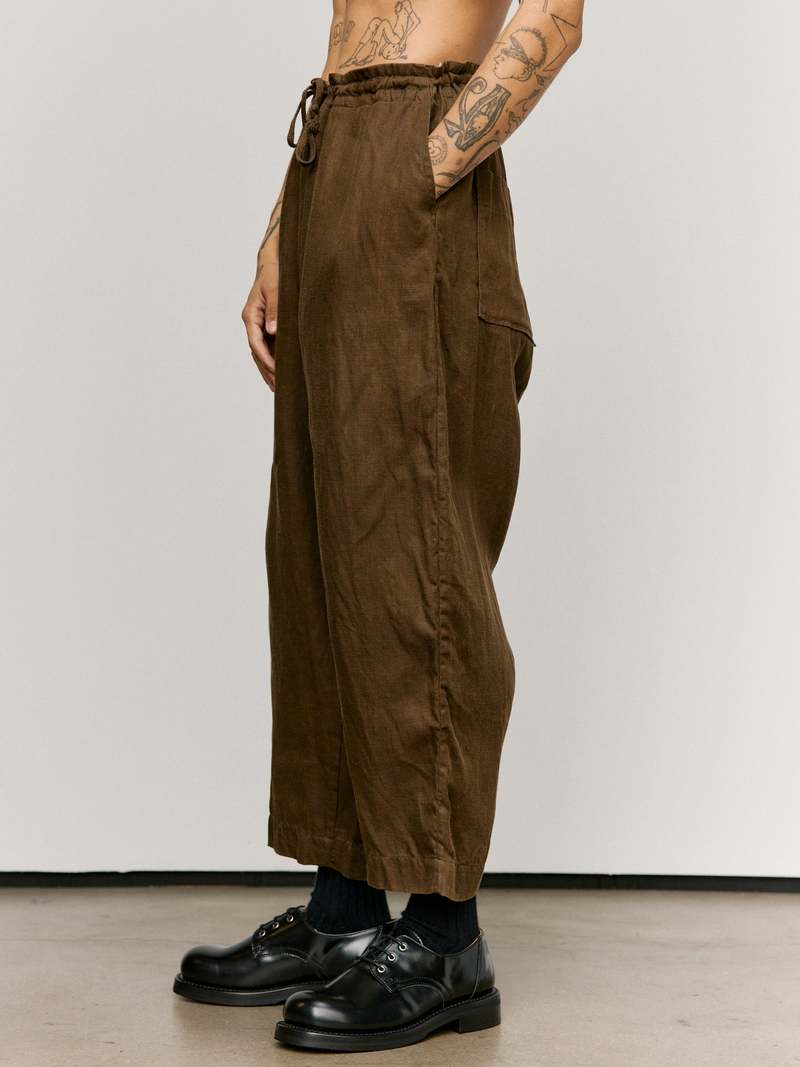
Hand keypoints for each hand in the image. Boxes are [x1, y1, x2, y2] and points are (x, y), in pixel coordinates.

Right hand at [242, 240, 278, 390]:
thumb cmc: (275, 273)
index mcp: (251, 314)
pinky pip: (268, 347)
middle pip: (256, 352)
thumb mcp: (275, 288)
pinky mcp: (267, 326)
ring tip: (277, 388)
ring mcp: (259, 325)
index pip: (255, 342)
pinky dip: (272, 360)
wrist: (274, 262)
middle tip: (277, 387)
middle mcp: (253, 322)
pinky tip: (280, 372)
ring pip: (260, 352)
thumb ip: (274, 309)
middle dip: (265, 370)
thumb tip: (271, 331)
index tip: (275, 370)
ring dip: (268, 369)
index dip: (265, 358)